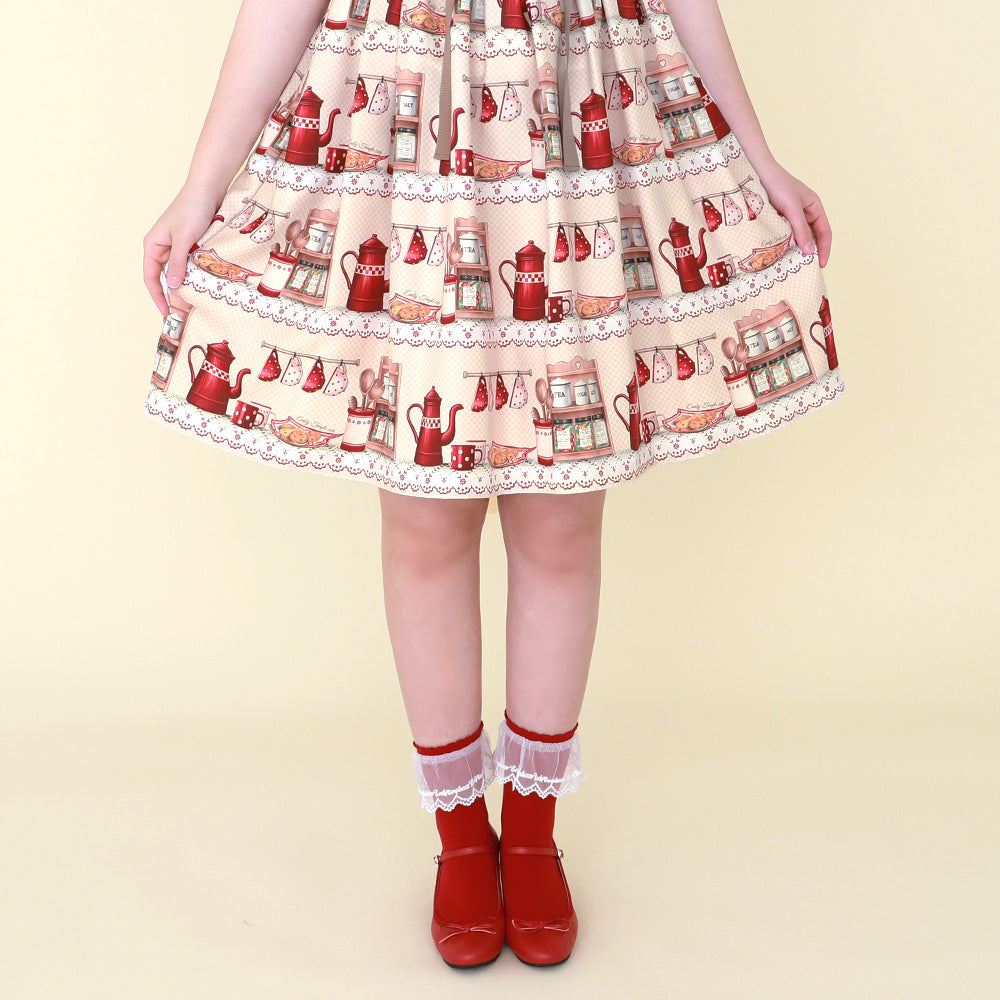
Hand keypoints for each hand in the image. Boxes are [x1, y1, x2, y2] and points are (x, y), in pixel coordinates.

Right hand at [142, 182, 225, 315]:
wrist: (208, 189)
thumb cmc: (193, 209)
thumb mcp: (184, 239)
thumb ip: (177, 263)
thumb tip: (171, 287)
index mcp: (153, 245)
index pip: (150, 277)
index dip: (157, 297)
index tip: (166, 314)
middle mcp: (162, 247)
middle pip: (163, 278)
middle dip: (171, 296)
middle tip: (183, 315)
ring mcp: (177, 246)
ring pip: (178, 272)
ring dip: (184, 287)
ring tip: (193, 304)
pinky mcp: (191, 245)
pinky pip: (190, 265)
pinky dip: (194, 276)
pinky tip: (202, 287)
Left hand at [753, 160, 831, 267]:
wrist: (758, 171)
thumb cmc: (777, 185)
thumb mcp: (792, 209)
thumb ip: (801, 229)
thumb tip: (810, 252)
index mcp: (814, 207)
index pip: (825, 232)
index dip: (825, 249)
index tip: (821, 265)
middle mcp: (805, 212)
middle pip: (812, 236)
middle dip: (811, 252)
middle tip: (806, 269)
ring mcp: (791, 215)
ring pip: (798, 237)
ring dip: (797, 249)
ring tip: (793, 264)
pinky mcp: (778, 218)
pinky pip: (786, 234)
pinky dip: (785, 244)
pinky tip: (780, 254)